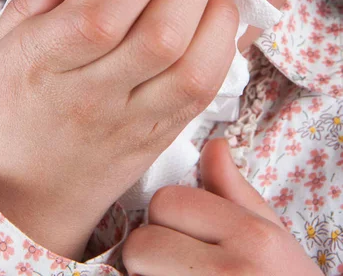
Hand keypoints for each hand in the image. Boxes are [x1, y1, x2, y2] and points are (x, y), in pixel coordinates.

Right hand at [0, 0, 238, 259]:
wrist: (28, 193)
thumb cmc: (12, 111)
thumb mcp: (0, 48)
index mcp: (44, 67)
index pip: (102, 15)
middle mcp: (94, 97)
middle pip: (162, 36)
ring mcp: (134, 122)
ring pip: (195, 68)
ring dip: (217, 11)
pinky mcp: (162, 135)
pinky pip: (206, 91)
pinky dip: (222, 45)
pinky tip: (216, 14)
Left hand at [123, 138, 322, 274]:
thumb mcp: (272, 235)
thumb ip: (234, 190)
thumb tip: (212, 144)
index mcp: (251, 236)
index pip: (167, 202)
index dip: (168, 215)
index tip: (182, 231)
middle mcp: (229, 271)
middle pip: (142, 242)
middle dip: (150, 251)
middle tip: (175, 263)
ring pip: (136, 275)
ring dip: (149, 275)